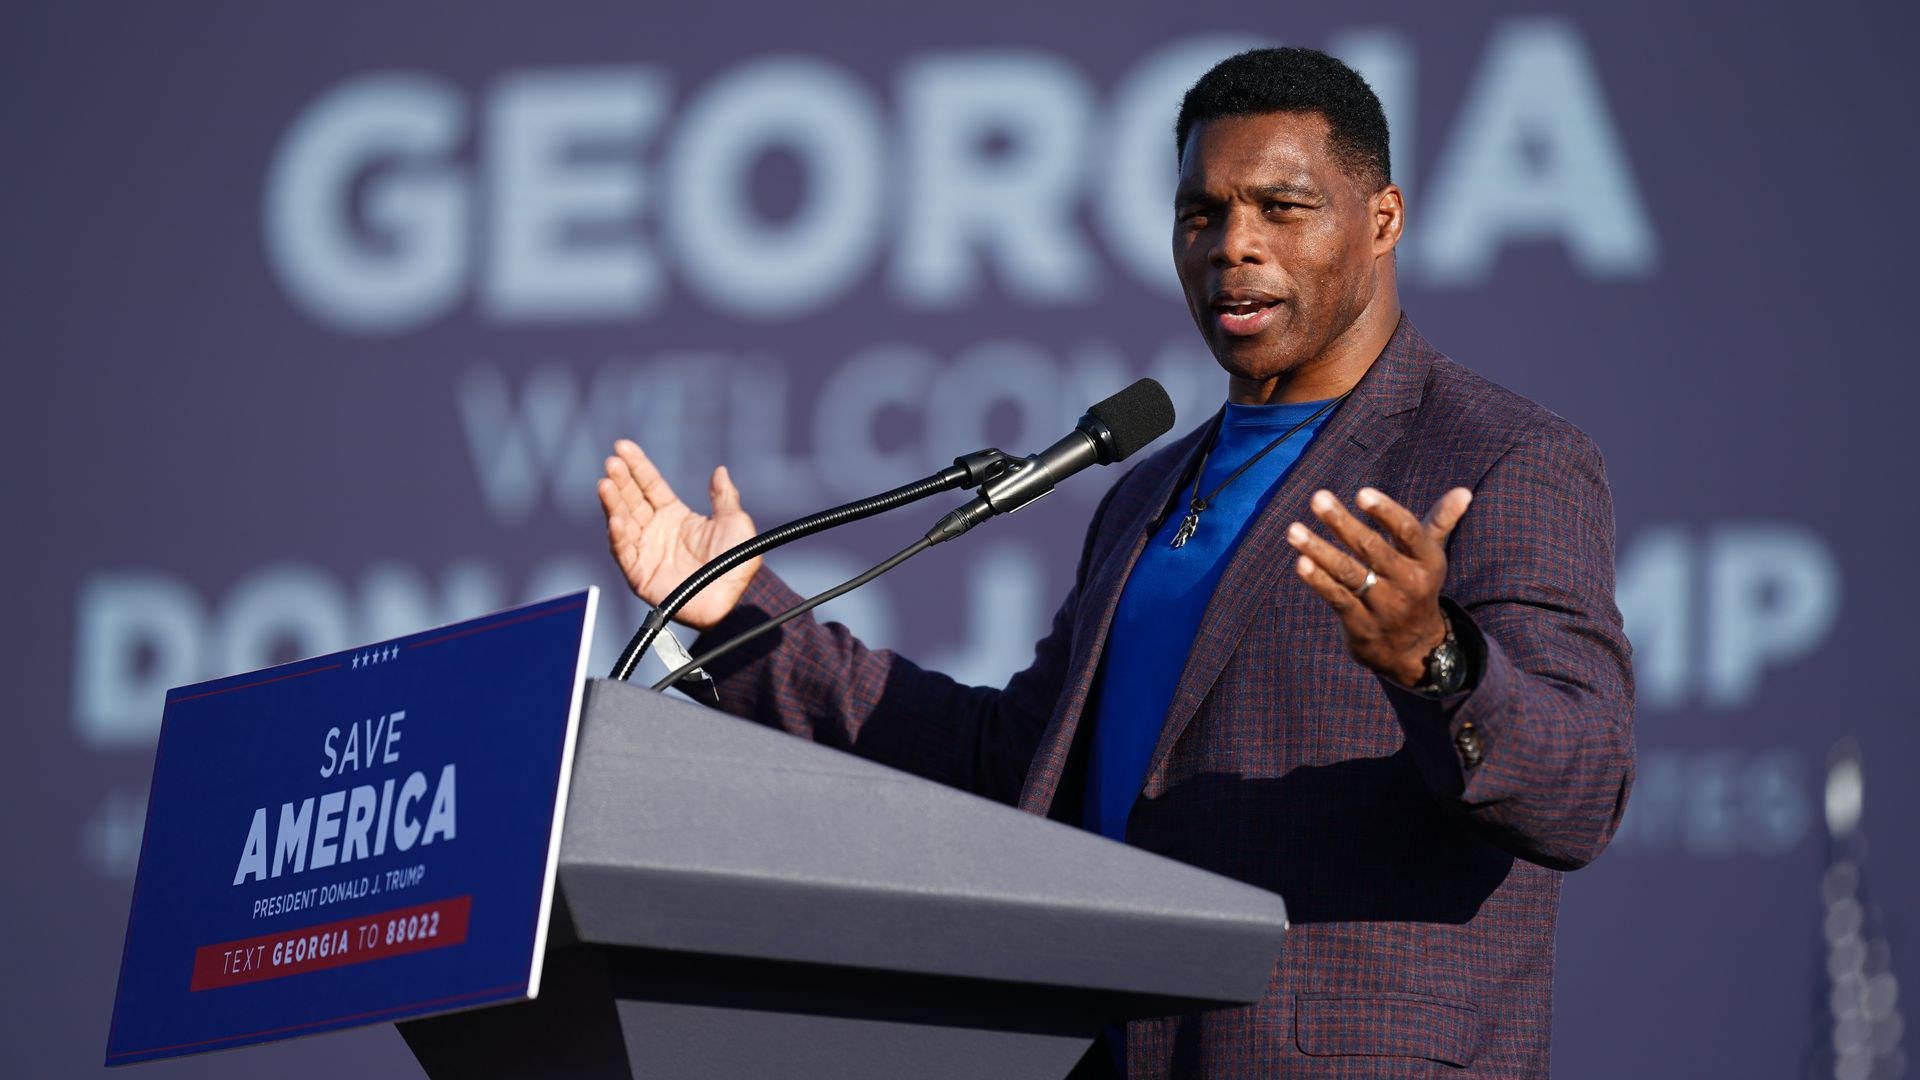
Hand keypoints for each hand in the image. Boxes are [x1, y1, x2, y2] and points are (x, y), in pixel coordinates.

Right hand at [596, 440, 760, 630]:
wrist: (732, 599)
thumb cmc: (736, 565)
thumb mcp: (735, 523)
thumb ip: (724, 497)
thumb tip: (720, 470)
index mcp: (675, 516)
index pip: (651, 485)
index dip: (637, 466)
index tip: (623, 446)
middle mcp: (655, 531)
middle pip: (632, 499)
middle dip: (621, 480)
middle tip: (612, 461)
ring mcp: (645, 551)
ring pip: (623, 521)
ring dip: (613, 503)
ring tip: (606, 483)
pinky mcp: (639, 574)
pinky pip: (624, 552)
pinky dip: (618, 536)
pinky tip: (617, 519)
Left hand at [1285, 486, 1472, 687]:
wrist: (1415, 649)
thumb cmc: (1416, 587)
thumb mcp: (1431, 557)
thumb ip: (1441, 522)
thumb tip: (1464, 491)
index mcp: (1427, 561)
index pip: (1407, 531)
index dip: (1385, 512)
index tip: (1361, 494)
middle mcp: (1408, 583)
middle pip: (1372, 549)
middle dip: (1342, 523)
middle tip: (1317, 498)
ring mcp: (1384, 606)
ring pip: (1349, 572)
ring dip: (1319, 550)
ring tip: (1293, 530)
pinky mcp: (1361, 625)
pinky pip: (1338, 598)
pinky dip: (1319, 581)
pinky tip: (1301, 563)